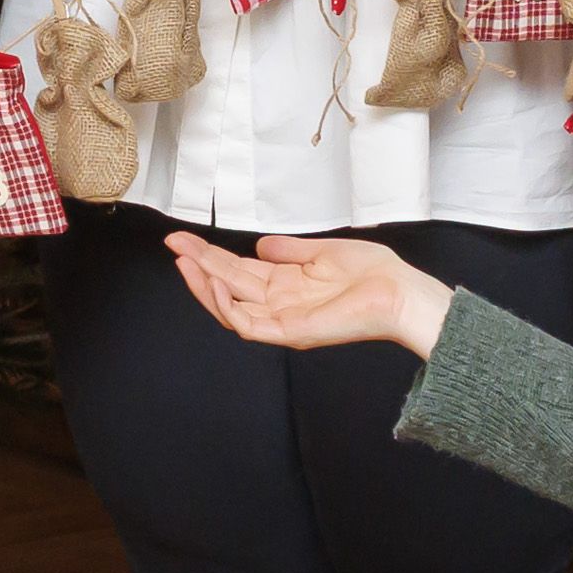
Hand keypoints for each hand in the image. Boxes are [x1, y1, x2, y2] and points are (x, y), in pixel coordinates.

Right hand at [168, 228, 448, 356]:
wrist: (399, 292)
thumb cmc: (373, 274)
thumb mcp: (324, 251)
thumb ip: (290, 250)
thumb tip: (261, 245)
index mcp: (287, 285)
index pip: (238, 271)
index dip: (210, 255)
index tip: (185, 239)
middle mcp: (279, 304)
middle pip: (227, 285)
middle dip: (198, 265)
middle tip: (173, 243)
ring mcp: (281, 320)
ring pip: (229, 308)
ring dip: (203, 286)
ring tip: (185, 262)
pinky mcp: (288, 332)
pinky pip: (246, 325)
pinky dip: (225, 307)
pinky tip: (212, 284)